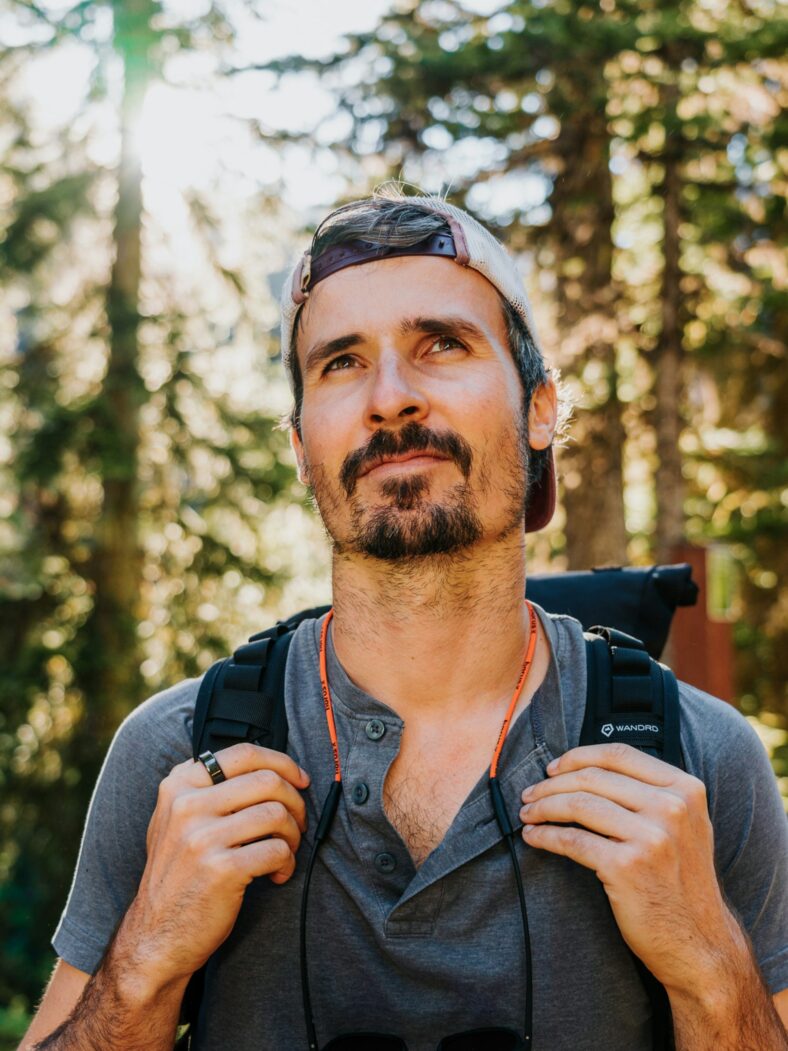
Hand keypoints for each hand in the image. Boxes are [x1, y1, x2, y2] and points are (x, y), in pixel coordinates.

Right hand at [123, 742, 309, 988]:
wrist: (155, 936)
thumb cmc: (178, 876)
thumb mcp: (175, 820)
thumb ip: (208, 789)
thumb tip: (268, 767)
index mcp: (179, 786)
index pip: (243, 753)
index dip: (281, 762)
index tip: (299, 779)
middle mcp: (187, 806)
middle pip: (267, 781)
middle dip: (295, 802)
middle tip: (297, 824)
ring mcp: (202, 837)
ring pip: (277, 814)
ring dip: (293, 835)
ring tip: (285, 852)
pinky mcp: (222, 869)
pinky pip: (277, 850)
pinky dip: (287, 863)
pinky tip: (276, 875)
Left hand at [519, 743, 743, 994]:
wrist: (699, 942)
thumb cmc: (681, 881)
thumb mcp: (684, 824)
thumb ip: (651, 792)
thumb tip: (586, 769)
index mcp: (686, 789)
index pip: (619, 754)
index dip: (578, 756)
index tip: (554, 768)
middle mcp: (672, 808)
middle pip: (593, 778)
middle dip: (552, 783)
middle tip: (531, 794)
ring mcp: (652, 837)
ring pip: (579, 804)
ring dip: (544, 807)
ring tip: (528, 814)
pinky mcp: (627, 867)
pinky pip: (573, 840)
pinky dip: (546, 836)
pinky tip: (533, 837)